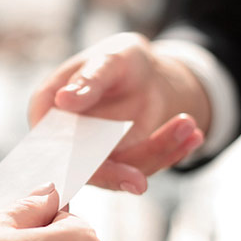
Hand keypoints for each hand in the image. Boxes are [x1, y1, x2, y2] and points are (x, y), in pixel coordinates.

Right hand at [29, 33, 209, 193]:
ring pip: (123, 171)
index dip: (71, 163)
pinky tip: (193, 136)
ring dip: (158, 153)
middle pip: (87, 166)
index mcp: (47, 111)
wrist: (148, 74)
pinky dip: (172, 153)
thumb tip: (63, 101)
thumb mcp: (111, 59)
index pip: (51, 145)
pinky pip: (146, 167)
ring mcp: (94, 158)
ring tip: (188, 125)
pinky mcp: (122, 166)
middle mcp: (65, 142)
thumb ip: (90, 79)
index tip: (96, 169)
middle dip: (118, 173)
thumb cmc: (121, 60)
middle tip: (140, 181)